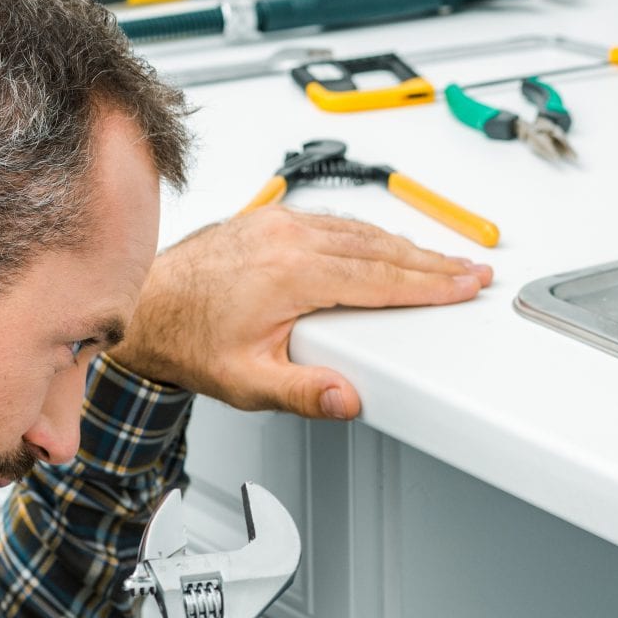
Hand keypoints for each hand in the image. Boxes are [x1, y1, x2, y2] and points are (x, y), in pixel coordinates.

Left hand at [115, 207, 492, 420]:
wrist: (145, 306)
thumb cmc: (189, 340)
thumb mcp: (247, 382)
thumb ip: (302, 393)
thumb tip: (346, 398)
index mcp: (293, 274)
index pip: (382, 278)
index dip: (431, 285)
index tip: (466, 286)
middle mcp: (288, 239)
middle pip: (381, 248)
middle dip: (433, 262)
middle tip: (471, 271)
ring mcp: (278, 224)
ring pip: (360, 230)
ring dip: (404, 245)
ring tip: (440, 261)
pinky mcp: (268, 220)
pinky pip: (334, 222)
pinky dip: (368, 234)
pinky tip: (383, 245)